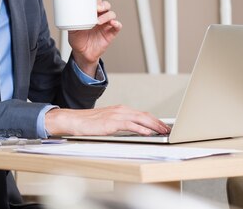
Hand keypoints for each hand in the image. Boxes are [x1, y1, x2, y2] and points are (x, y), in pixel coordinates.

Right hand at [44, 105, 170, 136]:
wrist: (75, 120)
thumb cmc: (89, 122)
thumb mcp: (108, 121)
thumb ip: (120, 124)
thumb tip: (133, 130)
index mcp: (120, 109)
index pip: (142, 114)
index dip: (154, 120)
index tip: (162, 126)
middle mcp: (121, 110)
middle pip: (145, 115)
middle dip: (158, 122)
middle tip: (167, 129)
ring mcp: (117, 115)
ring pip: (140, 119)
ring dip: (153, 125)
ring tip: (162, 131)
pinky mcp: (112, 122)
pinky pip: (130, 125)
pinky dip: (141, 129)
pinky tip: (148, 133)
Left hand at [68, 0, 121, 74]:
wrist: (82, 54)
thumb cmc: (78, 40)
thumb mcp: (72, 31)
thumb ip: (73, 23)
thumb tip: (71, 16)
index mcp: (91, 14)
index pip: (96, 3)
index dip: (96, 1)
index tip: (93, 4)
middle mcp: (100, 17)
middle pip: (106, 6)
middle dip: (103, 5)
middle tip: (98, 8)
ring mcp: (106, 25)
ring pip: (111, 14)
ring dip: (106, 16)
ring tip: (99, 21)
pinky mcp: (111, 33)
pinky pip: (117, 26)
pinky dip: (117, 23)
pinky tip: (113, 23)